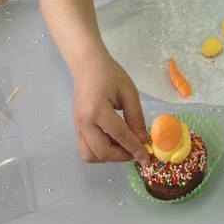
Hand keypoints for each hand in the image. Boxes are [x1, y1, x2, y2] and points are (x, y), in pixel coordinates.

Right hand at [72, 49, 150, 165]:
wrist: (87, 65)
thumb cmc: (110, 74)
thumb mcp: (129, 93)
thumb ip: (136, 118)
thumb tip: (143, 141)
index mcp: (98, 111)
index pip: (120, 136)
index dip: (135, 149)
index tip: (147, 159)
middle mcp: (84, 123)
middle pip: (103, 152)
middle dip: (122, 156)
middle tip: (136, 151)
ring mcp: (77, 127)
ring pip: (91, 156)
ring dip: (109, 157)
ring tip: (123, 146)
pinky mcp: (76, 128)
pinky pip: (86, 150)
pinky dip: (100, 152)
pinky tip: (112, 142)